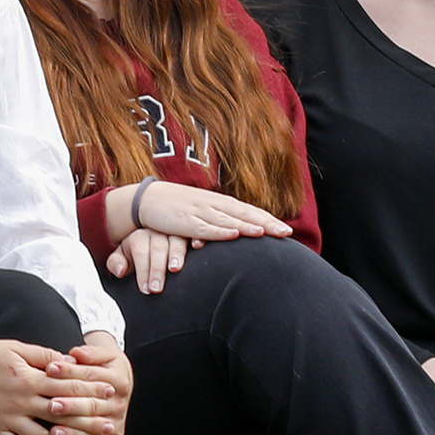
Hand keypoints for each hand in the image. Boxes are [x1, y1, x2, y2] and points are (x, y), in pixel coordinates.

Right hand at [0, 320, 123, 434]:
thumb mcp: (14, 347)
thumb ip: (42, 355)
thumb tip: (68, 362)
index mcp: (27, 378)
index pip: (66, 385)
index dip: (90, 389)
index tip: (111, 392)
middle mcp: (20, 402)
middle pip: (60, 415)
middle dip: (87, 422)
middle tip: (109, 428)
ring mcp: (7, 419)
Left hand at [106, 227, 192, 292]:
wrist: (149, 234)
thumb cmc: (138, 252)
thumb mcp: (122, 255)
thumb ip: (116, 263)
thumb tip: (120, 270)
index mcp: (139, 237)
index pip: (140, 252)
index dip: (142, 271)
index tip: (145, 289)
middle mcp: (157, 231)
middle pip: (157, 248)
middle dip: (157, 270)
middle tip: (157, 288)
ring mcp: (175, 230)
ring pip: (176, 239)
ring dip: (176, 254)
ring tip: (175, 269)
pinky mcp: (190, 231)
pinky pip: (194, 232)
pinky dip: (198, 238)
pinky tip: (198, 246)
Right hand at [135, 186, 292, 245]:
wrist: (147, 199)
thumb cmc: (178, 207)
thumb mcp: (203, 212)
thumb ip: (222, 221)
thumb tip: (242, 233)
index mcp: (220, 202)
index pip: (250, 211)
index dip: (269, 220)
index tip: (288, 230)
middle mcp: (214, 204)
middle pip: (245, 214)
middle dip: (266, 223)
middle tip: (286, 233)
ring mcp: (200, 211)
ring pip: (229, 220)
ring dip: (247, 226)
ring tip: (265, 233)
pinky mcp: (185, 221)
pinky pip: (205, 228)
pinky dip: (220, 231)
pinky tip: (233, 234)